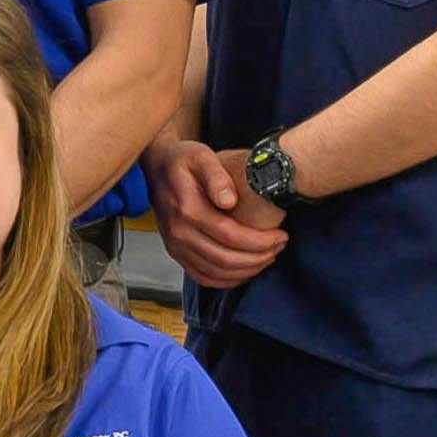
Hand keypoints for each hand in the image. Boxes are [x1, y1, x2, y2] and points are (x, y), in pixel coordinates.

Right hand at [146, 136, 287, 291]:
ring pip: (216, 273)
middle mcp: (179, 233)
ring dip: (247, 270)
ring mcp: (175, 246)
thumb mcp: (201, 156)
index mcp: (187, 209)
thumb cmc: (182, 160)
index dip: (260, 241)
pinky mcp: (176, 253)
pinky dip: (227, 280)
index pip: (230, 236)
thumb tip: (229, 201)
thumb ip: (216, 176)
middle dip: (259, 257)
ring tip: (268, 257)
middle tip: (279, 247)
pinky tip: (246, 271)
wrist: (156, 168)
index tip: (280, 235)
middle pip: (225, 259)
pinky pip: (203, 277)